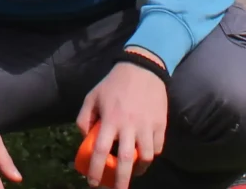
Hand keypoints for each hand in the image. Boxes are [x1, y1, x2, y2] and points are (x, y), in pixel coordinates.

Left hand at [75, 61, 167, 188]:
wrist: (143, 68)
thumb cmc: (114, 83)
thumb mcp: (92, 96)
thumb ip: (84, 118)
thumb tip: (87, 139)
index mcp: (110, 119)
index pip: (101, 151)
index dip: (96, 169)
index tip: (92, 182)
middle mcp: (129, 125)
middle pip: (126, 161)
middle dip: (121, 181)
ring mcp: (147, 126)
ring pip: (146, 157)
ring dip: (139, 169)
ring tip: (132, 172)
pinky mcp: (161, 124)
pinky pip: (157, 148)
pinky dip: (151, 155)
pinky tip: (144, 155)